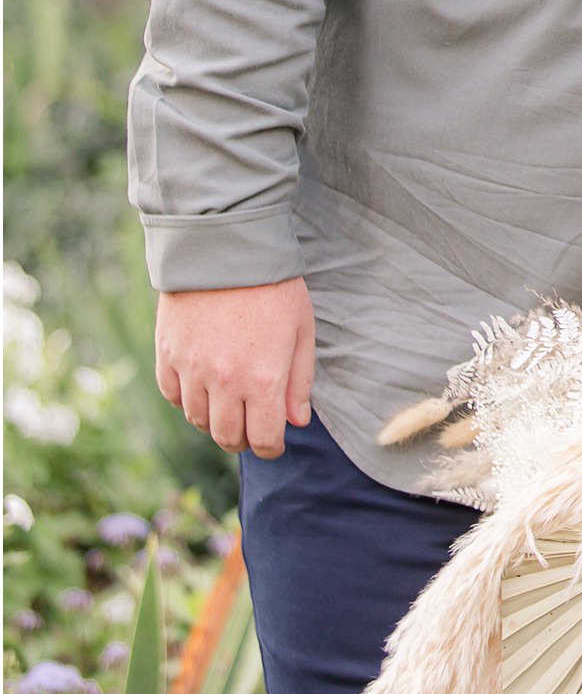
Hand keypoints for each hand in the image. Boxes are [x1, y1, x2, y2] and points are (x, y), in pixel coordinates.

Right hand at [155, 278, 314, 459]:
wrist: (226, 247)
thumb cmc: (273, 286)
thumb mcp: (301, 330)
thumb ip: (299, 381)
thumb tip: (297, 421)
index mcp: (263, 379)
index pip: (263, 440)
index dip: (270, 447)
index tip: (273, 441)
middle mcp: (225, 382)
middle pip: (227, 437)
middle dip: (242, 438)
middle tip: (251, 425)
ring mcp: (191, 369)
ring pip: (197, 419)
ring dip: (214, 419)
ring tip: (228, 402)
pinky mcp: (167, 353)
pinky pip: (172, 395)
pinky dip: (186, 398)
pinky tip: (201, 384)